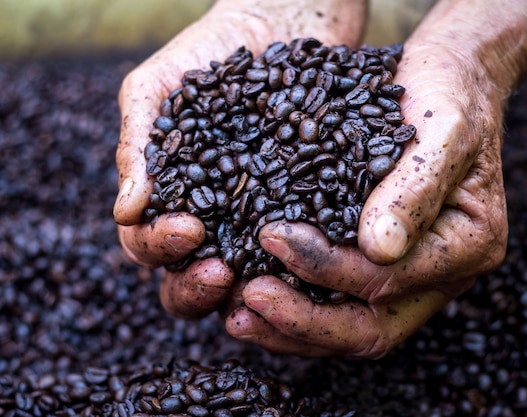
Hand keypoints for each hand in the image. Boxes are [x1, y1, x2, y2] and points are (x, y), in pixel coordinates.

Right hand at [113, 0, 366, 318]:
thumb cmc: (207, 53)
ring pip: (246, 278)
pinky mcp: (309, 209)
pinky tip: (314, 262)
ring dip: (249, 291)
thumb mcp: (156, 89)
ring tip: (266, 281)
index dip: (159, 246)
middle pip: (191, 280)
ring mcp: (261, 219)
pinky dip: (304, 262)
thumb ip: (137, 145)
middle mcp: (213, 221)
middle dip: (198, 286)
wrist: (278, 21)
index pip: (147, 244)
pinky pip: (303, 246)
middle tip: (222, 273)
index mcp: (170, 200)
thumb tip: (127, 211)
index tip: (188, 229)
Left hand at [225, 40, 508, 357]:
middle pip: (371, 330)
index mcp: (468, 246)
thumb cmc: (451, 95)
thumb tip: (380, 249)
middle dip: (304, 321)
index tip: (274, 236)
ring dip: (292, 329)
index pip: (388, 280)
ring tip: (238, 315)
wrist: (451, 80)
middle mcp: (441, 274)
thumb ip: (416, 188)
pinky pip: (339, 303)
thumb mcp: (442, 129)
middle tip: (247, 298)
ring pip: (351, 328)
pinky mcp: (382, 264)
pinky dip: (297, 306)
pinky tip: (254, 293)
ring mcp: (411, 275)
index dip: (328, 267)